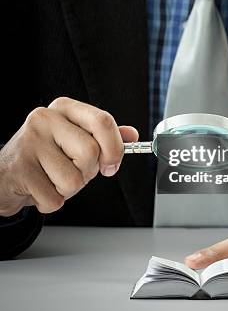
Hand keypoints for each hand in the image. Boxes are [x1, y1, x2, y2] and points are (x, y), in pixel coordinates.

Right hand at [0, 96, 138, 216]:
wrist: (3, 176)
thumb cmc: (43, 158)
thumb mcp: (74, 140)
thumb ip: (102, 136)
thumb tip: (132, 134)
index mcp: (63, 108)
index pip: (102, 121)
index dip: (114, 147)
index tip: (111, 165)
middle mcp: (45, 119)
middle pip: (90, 152)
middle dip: (87, 172)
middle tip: (71, 171)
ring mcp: (30, 142)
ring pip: (74, 179)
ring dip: (68, 190)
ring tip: (51, 179)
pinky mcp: (20, 169)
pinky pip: (55, 199)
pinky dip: (51, 203)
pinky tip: (38, 189)